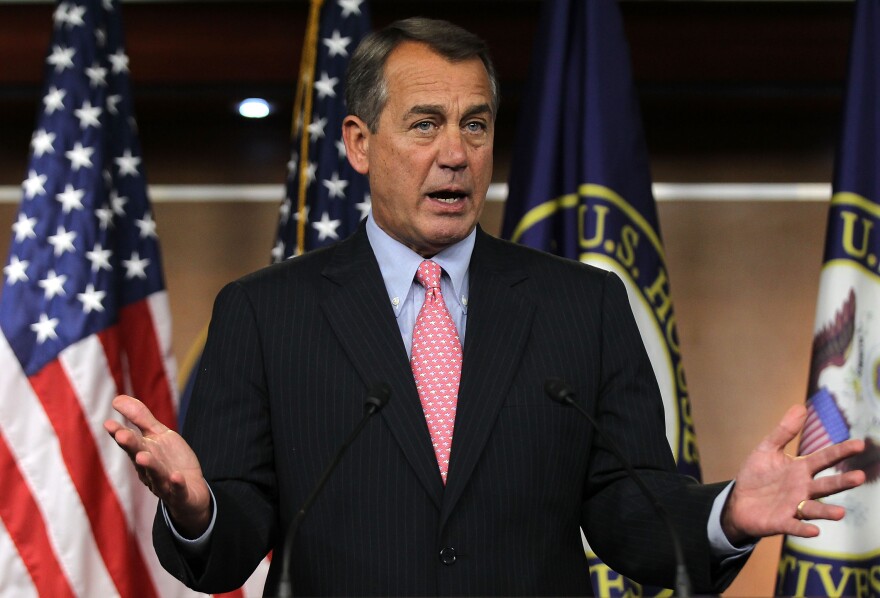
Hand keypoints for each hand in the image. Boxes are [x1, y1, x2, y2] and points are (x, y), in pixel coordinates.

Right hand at [104, 395, 211, 537]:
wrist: (191, 491)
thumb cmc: (170, 461)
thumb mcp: (158, 435)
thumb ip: (140, 418)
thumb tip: (117, 398)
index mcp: (143, 454)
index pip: (130, 443)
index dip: (120, 434)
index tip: (108, 423)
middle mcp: (150, 470)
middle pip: (139, 457)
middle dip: (131, 446)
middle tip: (121, 435)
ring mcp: (164, 484)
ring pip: (155, 475)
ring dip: (149, 466)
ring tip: (143, 456)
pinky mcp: (180, 494)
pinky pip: (177, 490)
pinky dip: (176, 484)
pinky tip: (175, 477)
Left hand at [721, 404, 865, 545]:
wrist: (738, 501)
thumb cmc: (757, 475)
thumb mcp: (767, 449)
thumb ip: (784, 431)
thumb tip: (800, 407)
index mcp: (801, 469)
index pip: (824, 458)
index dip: (841, 451)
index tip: (860, 444)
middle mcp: (803, 489)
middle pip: (826, 485)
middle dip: (842, 482)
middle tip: (860, 477)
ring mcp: (794, 507)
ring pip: (814, 509)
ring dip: (827, 511)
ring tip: (841, 512)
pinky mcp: (782, 522)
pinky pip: (794, 526)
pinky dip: (803, 529)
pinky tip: (814, 531)